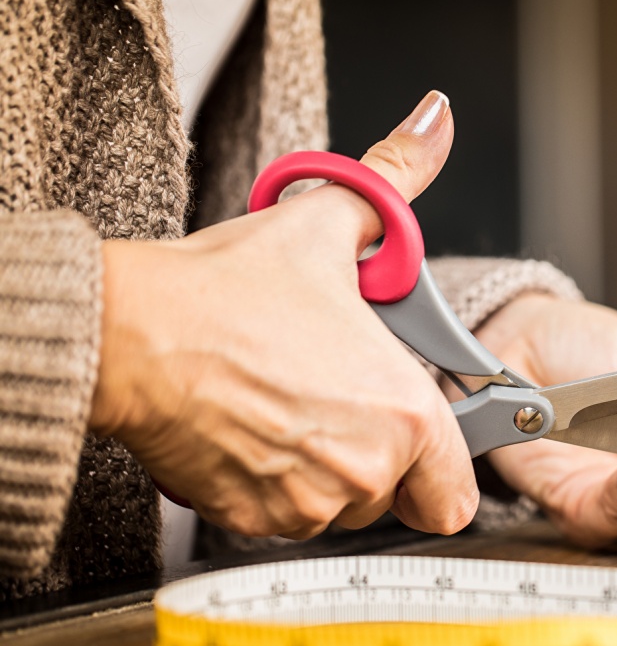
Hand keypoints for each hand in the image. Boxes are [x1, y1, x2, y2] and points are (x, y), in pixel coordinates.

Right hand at [91, 91, 478, 539]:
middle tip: (339, 399)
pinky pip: (287, 517)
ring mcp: (305, 502)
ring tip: (292, 406)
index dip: (443, 469)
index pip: (456, 494)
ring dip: (327, 470)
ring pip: (341, 506)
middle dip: (377, 455)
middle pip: (395, 493)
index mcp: (403, 411)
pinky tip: (257, 430)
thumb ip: (396, 180)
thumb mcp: (327, 221)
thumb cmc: (227, 290)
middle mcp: (362, 468)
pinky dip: (279, 486)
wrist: (131, 332)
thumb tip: (433, 127)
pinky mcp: (253, 519)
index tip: (425, 445)